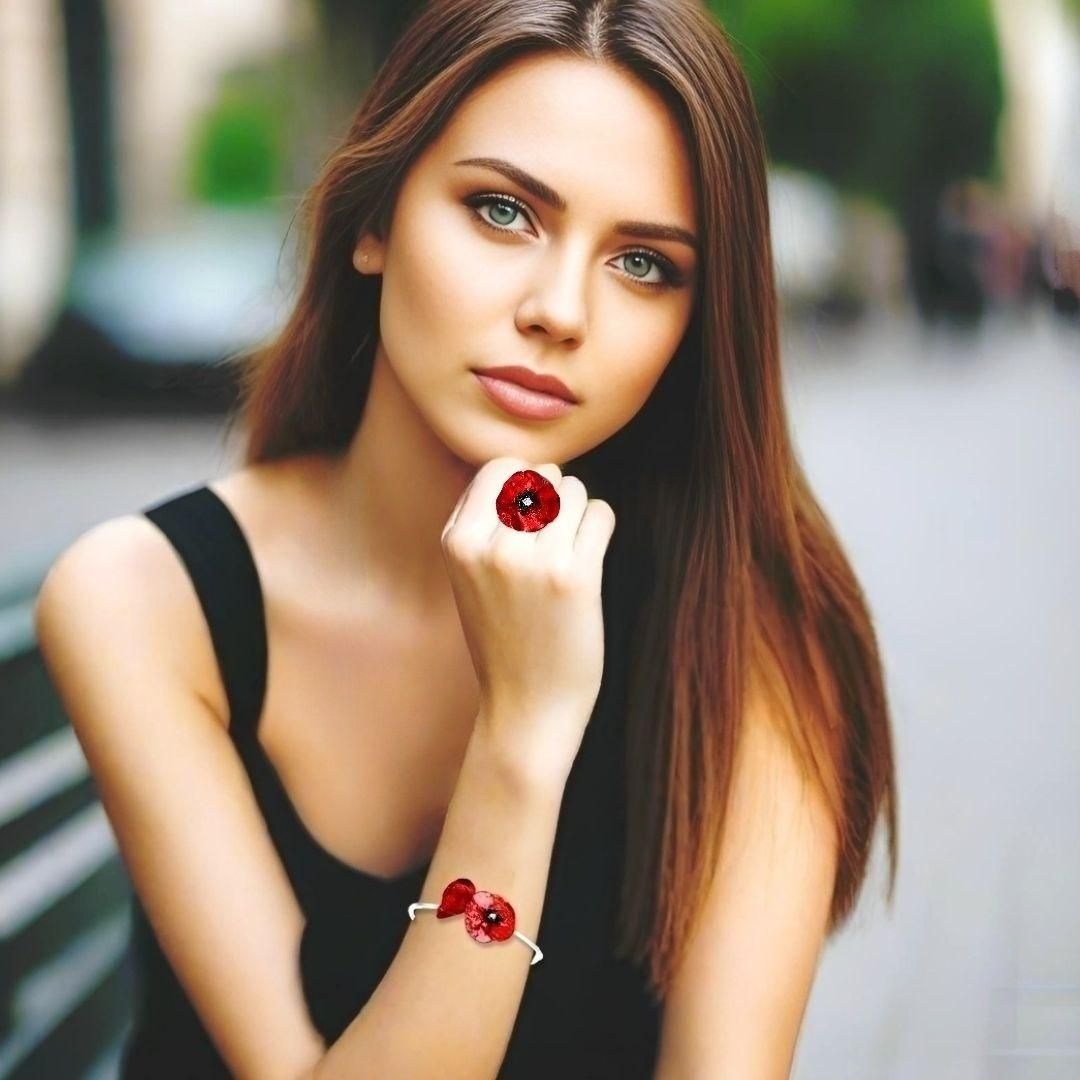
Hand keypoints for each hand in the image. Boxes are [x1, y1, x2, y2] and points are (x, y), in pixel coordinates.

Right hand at [440, 457, 616, 783]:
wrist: (527, 707)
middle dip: (556, 497)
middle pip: (542, 476)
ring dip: (580, 515)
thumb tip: (528, 468)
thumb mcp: (469, 577)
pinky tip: (590, 558)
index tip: (532, 516)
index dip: (524, 483)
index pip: (500, 467)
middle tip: (555, 542)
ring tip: (570, 554)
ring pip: (574, 491)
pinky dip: (601, 528)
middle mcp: (490, 547)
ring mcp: (533, 561)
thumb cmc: (504, 637)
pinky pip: (600, 514)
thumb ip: (483, 524)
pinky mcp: (575, 577)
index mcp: (457, 543)